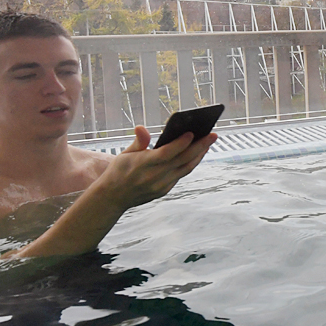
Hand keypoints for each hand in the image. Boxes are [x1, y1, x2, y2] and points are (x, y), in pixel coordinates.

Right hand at [96, 125, 217, 211]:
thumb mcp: (124, 154)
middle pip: (182, 160)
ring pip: (186, 168)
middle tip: (213, 134)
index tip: (192, 133)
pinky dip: (190, 163)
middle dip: (200, 146)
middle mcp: (154, 176)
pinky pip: (181, 174)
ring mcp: (161, 185)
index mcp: (143, 164)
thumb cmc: (118, 171)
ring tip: (209, 142)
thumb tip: (141, 127)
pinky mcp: (164, 190)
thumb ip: (138, 142)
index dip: (180, 143)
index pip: (166, 153)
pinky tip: (197, 153)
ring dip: (199, 155)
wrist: (112, 198)